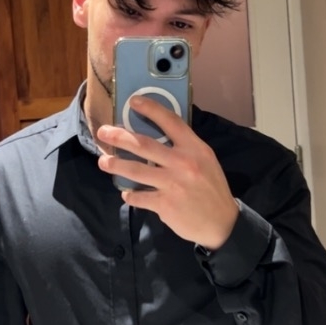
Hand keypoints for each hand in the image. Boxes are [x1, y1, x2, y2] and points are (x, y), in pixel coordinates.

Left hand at [97, 95, 238, 249]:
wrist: (222, 223)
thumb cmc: (211, 188)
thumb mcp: (205, 160)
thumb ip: (184, 148)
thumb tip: (158, 135)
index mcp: (195, 148)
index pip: (171, 121)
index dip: (151, 109)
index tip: (133, 101)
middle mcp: (183, 163)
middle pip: (144, 145)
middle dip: (119, 137)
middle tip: (103, 132)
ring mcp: (173, 184)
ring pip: (136, 170)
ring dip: (116, 165)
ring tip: (103, 162)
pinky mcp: (165, 204)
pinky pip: (139, 197)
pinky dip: (130, 195)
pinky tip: (126, 194)